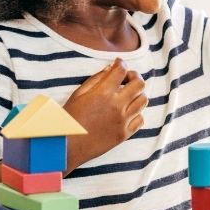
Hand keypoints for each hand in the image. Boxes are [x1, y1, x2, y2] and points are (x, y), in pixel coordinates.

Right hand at [62, 58, 146, 172]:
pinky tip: (127, 112)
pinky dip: (136, 113)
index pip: (121, 70)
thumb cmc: (69, 119)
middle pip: (139, 84)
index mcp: (103, 93)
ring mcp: (122, 121)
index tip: (118, 63)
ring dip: (137, 94)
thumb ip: (96, 79)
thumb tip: (111, 68)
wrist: (66, 147)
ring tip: (128, 95)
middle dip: (134, 76)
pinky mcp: (124, 134)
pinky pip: (140, 119)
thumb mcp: (78, 94)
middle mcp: (116, 106)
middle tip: (127, 78)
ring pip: (143, 101)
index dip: (121, 63)